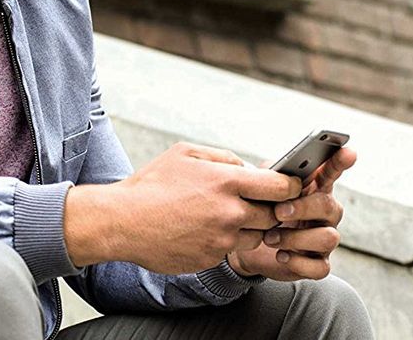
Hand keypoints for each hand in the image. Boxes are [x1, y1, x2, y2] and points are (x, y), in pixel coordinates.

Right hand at [65, 142, 300, 274]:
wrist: (123, 221)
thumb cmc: (152, 184)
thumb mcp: (186, 153)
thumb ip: (223, 157)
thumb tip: (248, 167)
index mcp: (227, 182)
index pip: (282, 187)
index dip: (289, 186)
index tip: (286, 186)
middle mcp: (230, 213)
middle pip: (274, 215)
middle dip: (269, 209)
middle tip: (254, 202)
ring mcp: (222, 239)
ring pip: (256, 237)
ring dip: (249, 228)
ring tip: (224, 216)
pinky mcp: (211, 259)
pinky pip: (231, 250)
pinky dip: (225, 241)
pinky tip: (204, 230)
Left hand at [227, 146, 355, 280]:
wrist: (246, 246)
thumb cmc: (261, 211)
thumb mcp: (262, 190)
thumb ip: (271, 177)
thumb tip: (275, 174)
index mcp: (314, 190)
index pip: (331, 172)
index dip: (340, 163)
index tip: (348, 152)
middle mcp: (325, 214)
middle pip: (329, 206)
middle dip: (303, 208)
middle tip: (278, 211)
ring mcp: (324, 238)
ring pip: (328, 238)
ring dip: (296, 238)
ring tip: (270, 237)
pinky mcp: (318, 264)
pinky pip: (320, 267)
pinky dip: (299, 262)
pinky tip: (281, 255)